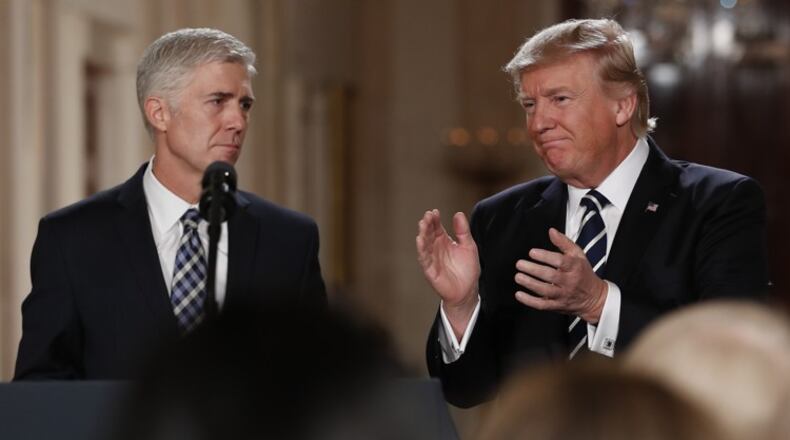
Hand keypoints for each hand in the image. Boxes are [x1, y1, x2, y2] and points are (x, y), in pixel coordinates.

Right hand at [416, 210, 479, 335]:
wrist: (468, 290)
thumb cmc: (468, 269)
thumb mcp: (468, 246)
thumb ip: (463, 231)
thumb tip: (458, 214)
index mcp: (444, 241)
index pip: (437, 227)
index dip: (434, 219)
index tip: (434, 212)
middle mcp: (436, 248)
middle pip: (429, 234)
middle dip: (427, 225)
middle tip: (427, 216)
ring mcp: (432, 259)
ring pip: (424, 244)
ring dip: (422, 234)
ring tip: (422, 225)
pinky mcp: (430, 270)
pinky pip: (424, 259)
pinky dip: (421, 250)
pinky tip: (420, 241)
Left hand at [513, 228, 607, 322]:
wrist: (594, 298)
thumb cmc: (583, 273)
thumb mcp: (578, 255)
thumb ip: (564, 242)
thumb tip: (551, 231)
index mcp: (575, 267)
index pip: (560, 261)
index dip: (545, 256)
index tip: (532, 252)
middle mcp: (569, 282)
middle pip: (550, 276)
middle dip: (533, 270)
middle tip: (520, 264)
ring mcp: (563, 295)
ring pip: (545, 291)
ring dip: (530, 283)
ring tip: (518, 276)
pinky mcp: (557, 306)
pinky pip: (542, 305)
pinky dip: (529, 301)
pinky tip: (519, 294)